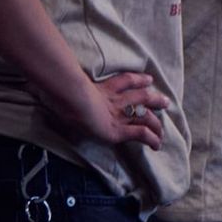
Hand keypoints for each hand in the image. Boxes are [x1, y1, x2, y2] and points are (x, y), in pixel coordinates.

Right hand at [51, 71, 168, 150]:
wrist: (75, 99)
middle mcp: (116, 101)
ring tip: (163, 130)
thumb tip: (55, 76)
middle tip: (165, 101)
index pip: (125, 81)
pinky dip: (152, 139)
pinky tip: (157, 145)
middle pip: (142, 96)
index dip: (138, 79)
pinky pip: (141, 134)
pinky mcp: (119, 130)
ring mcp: (119, 116)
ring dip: (157, 123)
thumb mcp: (67, 83)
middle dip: (154, 99)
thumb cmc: (65, 91)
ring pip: (145, 116)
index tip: (148, 79)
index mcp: (104, 89)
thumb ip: (66, 81)